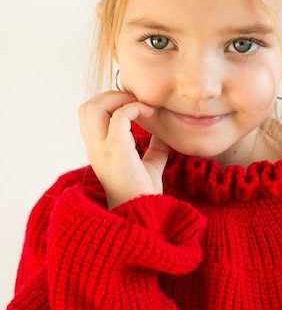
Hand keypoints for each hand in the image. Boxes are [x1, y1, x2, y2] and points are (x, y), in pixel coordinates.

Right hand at [78, 91, 168, 208]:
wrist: (143, 213)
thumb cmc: (144, 192)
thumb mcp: (149, 164)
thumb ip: (153, 148)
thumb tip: (165, 133)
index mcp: (98, 149)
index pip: (89, 115)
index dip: (109, 103)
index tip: (134, 106)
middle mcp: (95, 147)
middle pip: (87, 107)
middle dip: (111, 96)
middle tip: (136, 102)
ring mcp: (102, 148)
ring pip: (94, 107)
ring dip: (118, 99)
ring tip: (140, 105)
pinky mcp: (116, 149)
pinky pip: (119, 116)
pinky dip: (134, 107)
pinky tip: (150, 113)